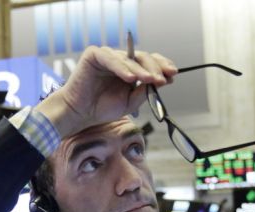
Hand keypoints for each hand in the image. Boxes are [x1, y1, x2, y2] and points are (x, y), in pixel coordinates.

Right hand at [36, 46, 177, 137]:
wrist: (81, 114)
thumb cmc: (103, 108)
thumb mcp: (131, 103)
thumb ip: (145, 91)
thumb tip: (164, 80)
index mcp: (130, 70)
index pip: (149, 62)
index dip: (162, 66)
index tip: (173, 74)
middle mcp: (120, 61)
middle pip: (142, 57)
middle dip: (155, 68)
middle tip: (163, 79)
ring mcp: (107, 56)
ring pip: (129, 58)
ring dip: (141, 70)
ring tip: (150, 80)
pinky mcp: (94, 55)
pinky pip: (111, 59)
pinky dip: (122, 68)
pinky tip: (131, 78)